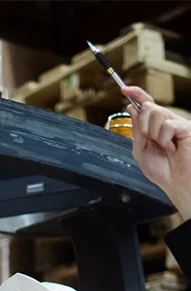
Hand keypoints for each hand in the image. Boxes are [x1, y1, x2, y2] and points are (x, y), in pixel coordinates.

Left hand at [122, 85, 190, 219]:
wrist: (174, 182)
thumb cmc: (161, 170)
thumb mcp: (140, 150)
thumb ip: (137, 129)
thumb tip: (132, 108)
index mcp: (154, 126)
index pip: (146, 104)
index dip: (136, 95)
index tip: (124, 90)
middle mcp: (165, 121)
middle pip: (148, 107)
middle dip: (144, 125)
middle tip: (151, 140)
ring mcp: (176, 123)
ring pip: (156, 113)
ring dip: (154, 134)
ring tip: (164, 147)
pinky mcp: (186, 127)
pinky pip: (168, 125)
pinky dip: (165, 139)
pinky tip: (172, 148)